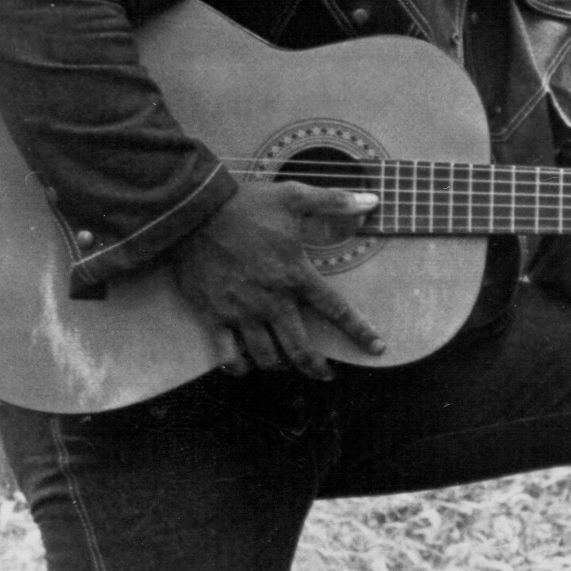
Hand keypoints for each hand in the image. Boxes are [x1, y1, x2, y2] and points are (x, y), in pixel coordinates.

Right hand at [172, 180, 385, 378]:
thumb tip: (372, 199)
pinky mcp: (213, 316)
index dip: (360, 333)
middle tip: (325, 374)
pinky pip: (227, 355)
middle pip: (301, 349)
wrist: (193, 212)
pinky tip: (245, 367)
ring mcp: (241, 312)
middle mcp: (272, 301)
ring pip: (266, 357)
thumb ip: (334, 202)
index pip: (337, 311)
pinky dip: (238, 367)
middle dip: (316, 367)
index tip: (377, 348)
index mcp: (296, 276)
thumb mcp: (294, 196)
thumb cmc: (245, 205)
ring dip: (280, 367)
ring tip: (287, 367)